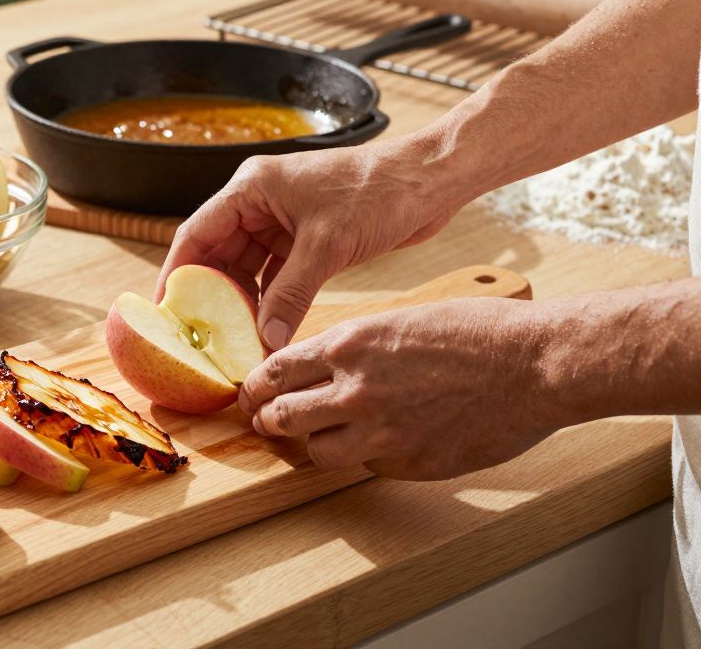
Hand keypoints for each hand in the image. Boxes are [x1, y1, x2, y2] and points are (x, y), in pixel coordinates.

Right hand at [157, 132, 463, 350]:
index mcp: (251, 188)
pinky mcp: (306, 239)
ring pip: (247, 270)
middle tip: (201, 338)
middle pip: (218, 256)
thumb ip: (291, 293)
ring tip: (234, 341)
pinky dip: (270, 303)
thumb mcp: (327, 245)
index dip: (176, 274)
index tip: (165, 312)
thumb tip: (266, 339)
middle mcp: (259, 203)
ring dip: (242, 304)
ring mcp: (282, 222)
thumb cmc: (379, 191)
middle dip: (210, 298)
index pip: (196, 234)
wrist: (430, 181)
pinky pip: (275, 276)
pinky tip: (266, 331)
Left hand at [237, 296, 570, 480]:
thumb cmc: (479, 332)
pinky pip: (368, 466)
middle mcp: (354, 390)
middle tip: (268, 421)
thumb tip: (324, 367)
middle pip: (280, 417)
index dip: (257, 386)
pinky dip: (368, 456)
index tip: (253, 393)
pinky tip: (385, 442)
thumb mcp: (401, 320)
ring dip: (315, 444)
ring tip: (323, 436)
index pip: (274, 371)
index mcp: (349, 345)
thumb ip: (356, 348)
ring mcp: (380, 432)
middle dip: (269, 419)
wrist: (534, 364)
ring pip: (316, 452)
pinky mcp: (409, 463)